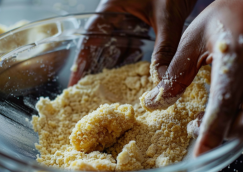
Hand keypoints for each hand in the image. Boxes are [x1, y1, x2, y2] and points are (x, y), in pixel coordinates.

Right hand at [68, 0, 196, 85]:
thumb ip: (165, 47)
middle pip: (98, 46)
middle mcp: (115, 15)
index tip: (75, 82)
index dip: (81, 62)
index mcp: (111, 8)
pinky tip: (127, 75)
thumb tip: (162, 79)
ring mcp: (127, 21)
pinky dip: (128, 60)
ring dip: (110, 67)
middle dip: (92, 68)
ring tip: (104, 88)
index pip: (90, 38)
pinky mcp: (139, 24)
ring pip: (114, 47)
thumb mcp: (167, 17)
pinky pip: (130, 46)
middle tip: (88, 91)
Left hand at [141, 0, 242, 155]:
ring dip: (236, 127)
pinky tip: (229, 109)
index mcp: (236, 59)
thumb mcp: (194, 39)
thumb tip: (155, 102)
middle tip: (200, 129)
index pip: (224, 105)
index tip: (200, 154)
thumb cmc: (224, 16)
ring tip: (211, 118)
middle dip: (227, 134)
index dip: (212, 133)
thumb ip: (175, 73)